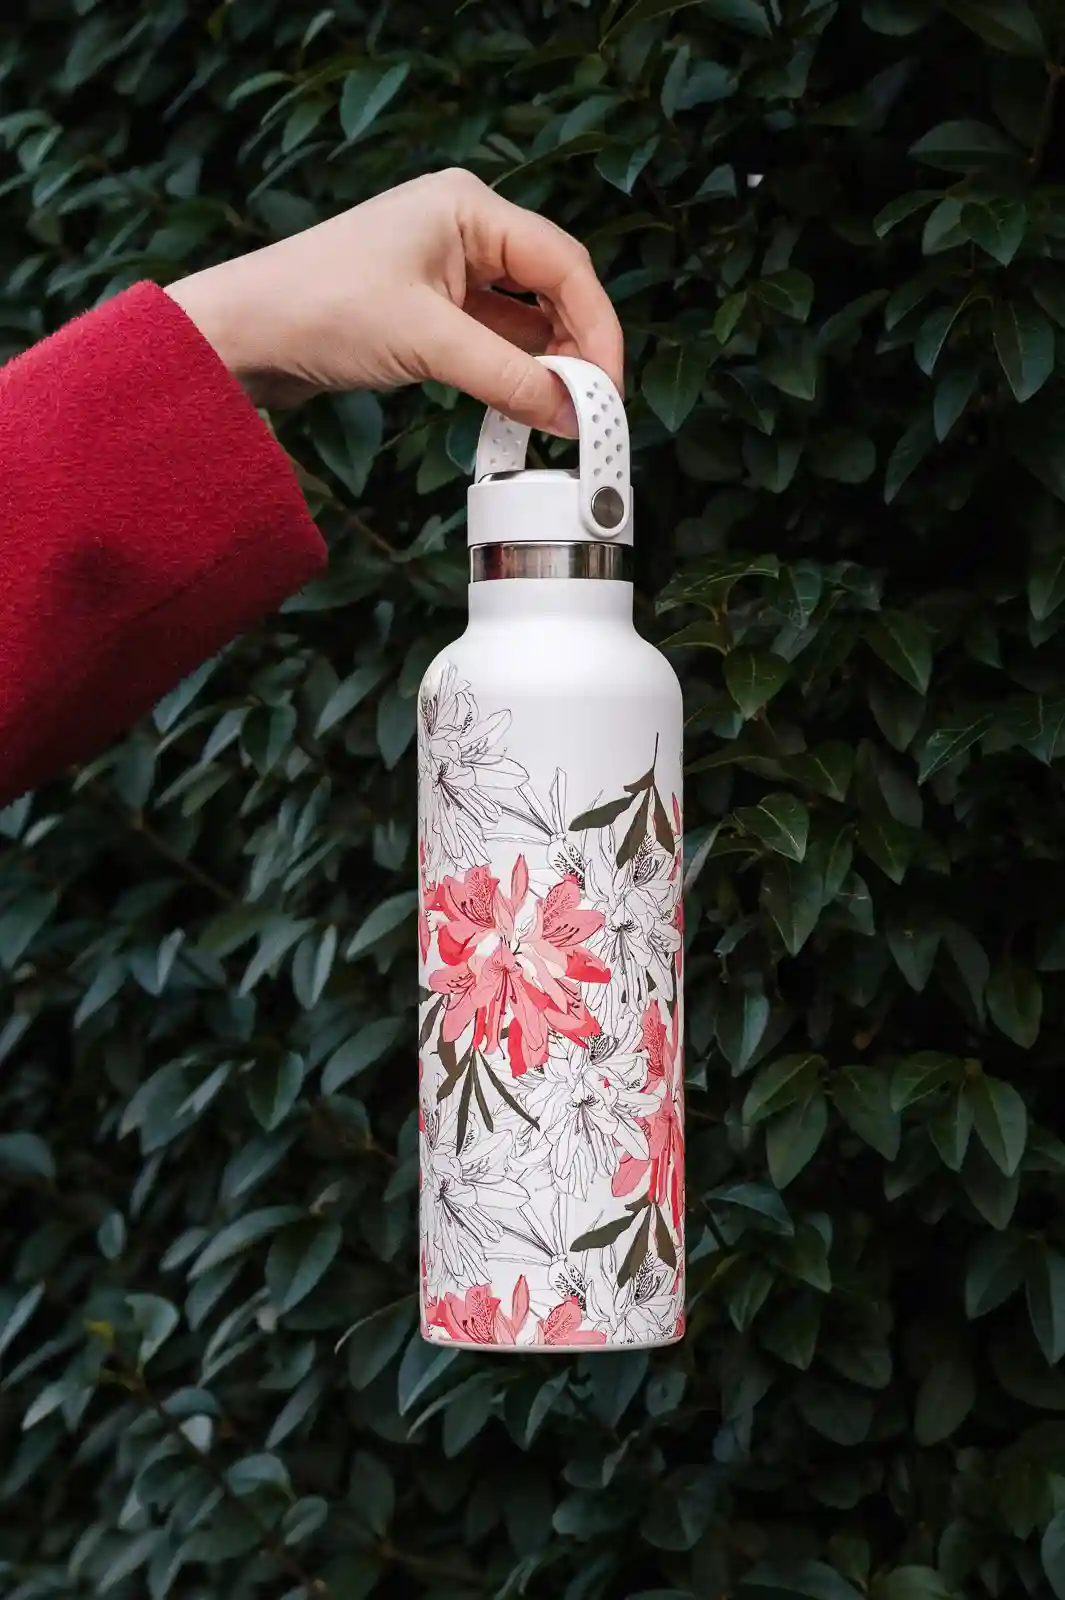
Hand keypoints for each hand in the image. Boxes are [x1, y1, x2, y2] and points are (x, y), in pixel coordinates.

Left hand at [165, 168, 622, 433]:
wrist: (241, 334)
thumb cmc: (317, 309)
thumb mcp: (427, 346)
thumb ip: (508, 379)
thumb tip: (572, 416)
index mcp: (469, 207)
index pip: (565, 264)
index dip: (597, 329)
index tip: (608, 389)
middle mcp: (464, 228)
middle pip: (552, 289)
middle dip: (576, 349)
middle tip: (590, 410)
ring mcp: (445, 267)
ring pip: (524, 319)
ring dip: (544, 365)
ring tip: (559, 415)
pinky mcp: (428, 307)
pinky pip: (492, 338)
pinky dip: (511, 372)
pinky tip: (522, 404)